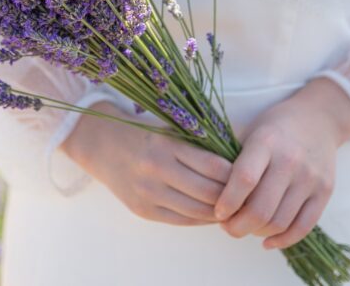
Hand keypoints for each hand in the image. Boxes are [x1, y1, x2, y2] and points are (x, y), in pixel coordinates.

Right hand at [61, 100, 232, 225]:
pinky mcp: (143, 210)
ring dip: (220, 211)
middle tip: (248, 194)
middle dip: (233, 195)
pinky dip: (201, 219)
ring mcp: (148, 193)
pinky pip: (181, 221)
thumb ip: (198, 143)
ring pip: (197, 211)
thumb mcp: (169, 128)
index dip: (236, 173)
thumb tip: (237, 162)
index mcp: (166, 144)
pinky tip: (212, 212)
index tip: (248, 172)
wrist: (101, 144)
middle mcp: (156, 170)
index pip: (213, 166)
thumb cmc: (142, 132)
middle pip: (209, 191)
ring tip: (234, 205)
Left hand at [213, 77, 349, 248]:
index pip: (244, 179)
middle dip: (238, 226)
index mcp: (266, 142)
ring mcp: (310, 178)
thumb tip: (204, 191)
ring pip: (280, 222)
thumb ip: (230, 158)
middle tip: (227, 226)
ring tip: (245, 228)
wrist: (318, 118)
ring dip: (257, 233)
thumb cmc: (274, 127)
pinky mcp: (325, 191)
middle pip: (261, 208)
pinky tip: (266, 240)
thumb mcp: (249, 130)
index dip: (227, 202)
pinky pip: (303, 227)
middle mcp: (290, 161)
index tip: (217, 212)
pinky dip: (282, 240)